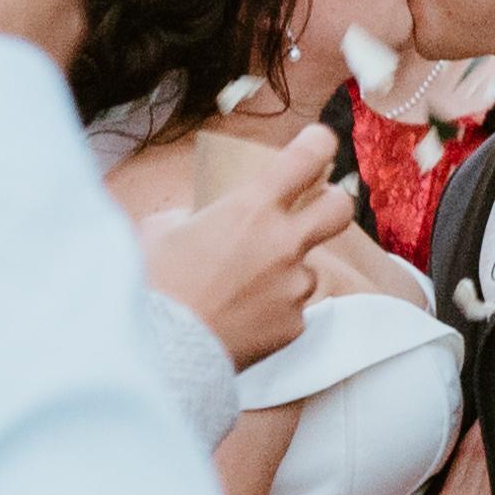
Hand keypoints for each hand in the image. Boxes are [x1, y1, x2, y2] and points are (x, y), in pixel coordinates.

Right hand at [138, 124, 354, 365]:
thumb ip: (191, 218)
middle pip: (340, 208)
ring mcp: (294, 286)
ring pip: (308, 270)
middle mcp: (285, 242)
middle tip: (316, 210)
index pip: (308, 157)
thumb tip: (196, 222)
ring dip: (285, 275)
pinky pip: (291, 311)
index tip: (318, 144)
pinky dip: (272, 313)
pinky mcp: (294, 324)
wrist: (162, 350)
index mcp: (253, 208)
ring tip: (242, 293)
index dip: (319, 144)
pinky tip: (241, 321)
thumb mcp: (161, 231)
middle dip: (333, 203)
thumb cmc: (155, 285)